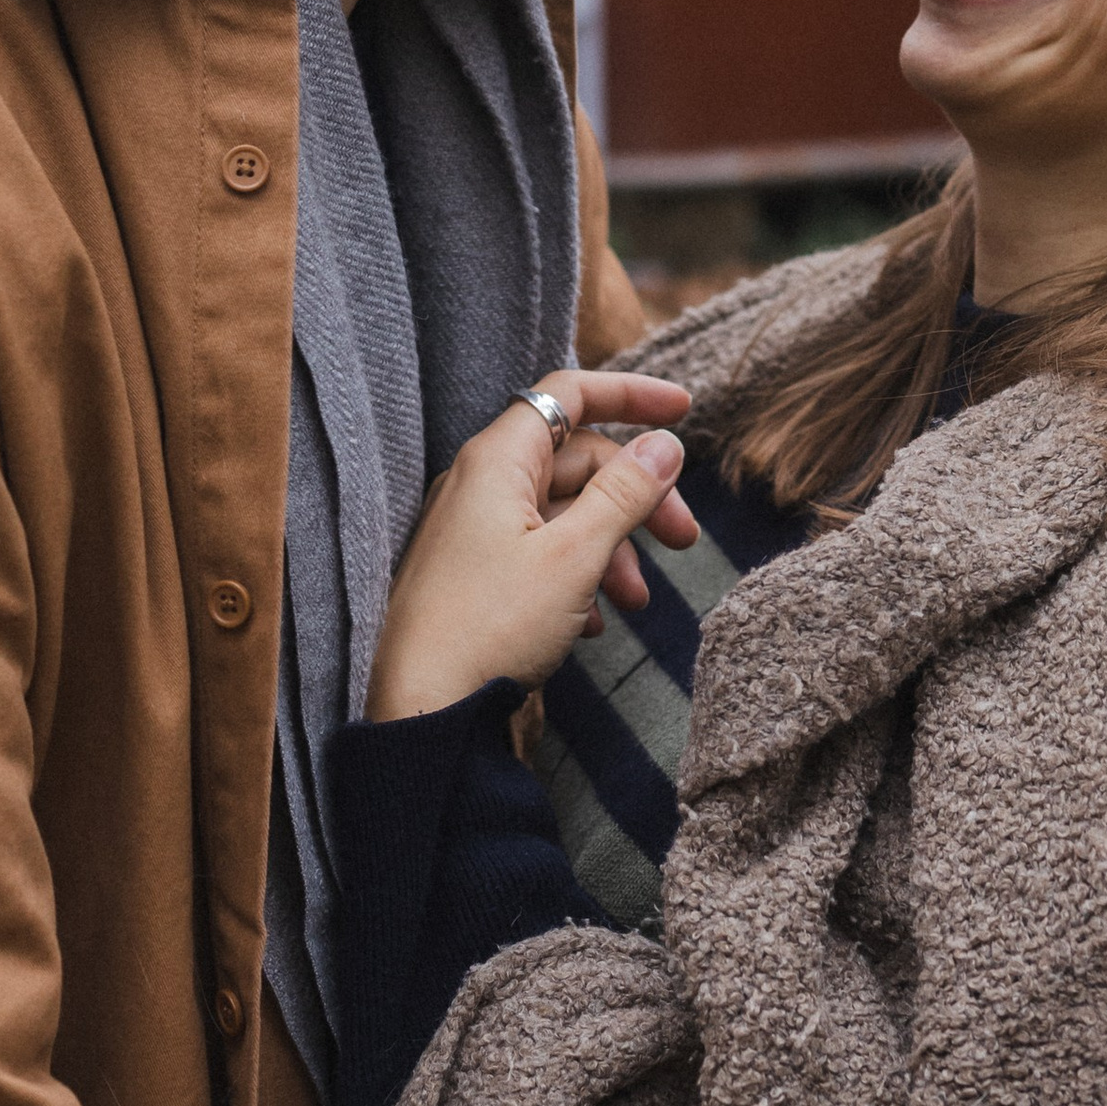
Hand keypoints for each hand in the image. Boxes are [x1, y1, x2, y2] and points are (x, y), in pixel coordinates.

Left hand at [365, 370, 698, 721]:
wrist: (422, 709)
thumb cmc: (489, 628)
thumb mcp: (575, 557)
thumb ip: (624, 494)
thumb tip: (664, 445)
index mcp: (498, 461)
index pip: (569, 396)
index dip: (630, 395)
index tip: (683, 412)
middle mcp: (480, 484)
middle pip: (576, 461)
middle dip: (636, 496)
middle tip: (684, 540)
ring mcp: (473, 530)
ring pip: (561, 513)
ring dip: (611, 547)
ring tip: (635, 602)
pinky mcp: (473, 574)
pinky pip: (537, 553)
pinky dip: (576, 576)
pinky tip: (592, 624)